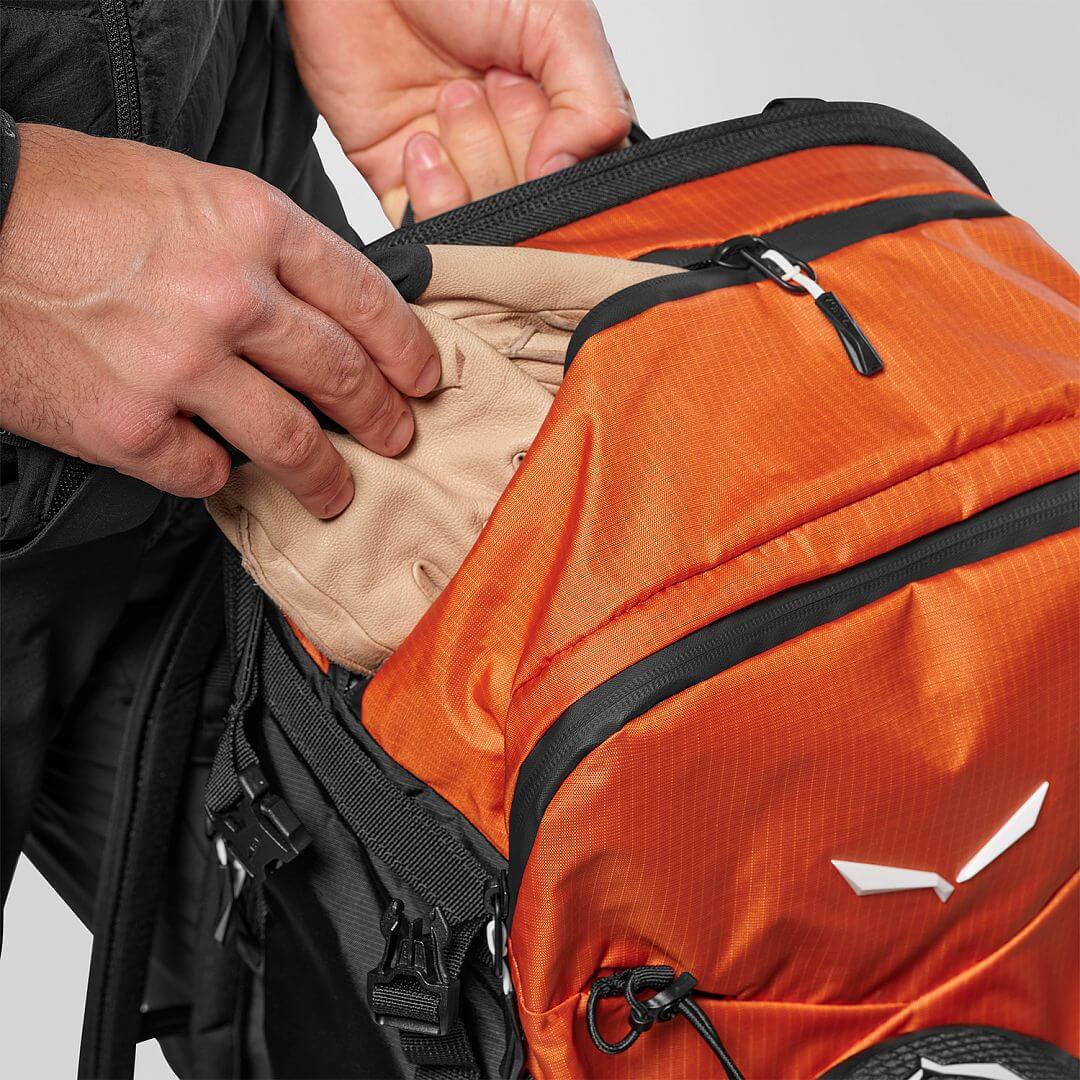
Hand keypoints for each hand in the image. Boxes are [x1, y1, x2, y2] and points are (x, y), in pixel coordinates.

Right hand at [0, 125, 440, 516]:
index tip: (424, 379)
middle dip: (383, 419)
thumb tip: (324, 309)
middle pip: (342, 376)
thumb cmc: (66, 199)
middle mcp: (229, 296)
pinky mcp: (129, 427)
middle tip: (397, 439)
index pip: (367, 298)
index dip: (408, 349)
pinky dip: (219, 475)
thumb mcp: (186, 189)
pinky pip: (206, 472)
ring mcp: (180, 367)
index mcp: (252, 225)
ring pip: (292, 443)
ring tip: (337, 492)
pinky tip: (219, 468)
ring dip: (325, 477)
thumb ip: (263, 247)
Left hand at [285, 0, 630, 221]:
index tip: (539, 108)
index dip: (563, 163)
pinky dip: (431, 199)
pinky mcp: (404, 185)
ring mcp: (460, 173)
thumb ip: (591, 104)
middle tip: (494, 84)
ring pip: (486, 229)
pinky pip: (429, 232)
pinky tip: (420, 142)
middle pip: (535, 215)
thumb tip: (569, 175)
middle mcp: (515, 152)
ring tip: (452, 97)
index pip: (584, 187)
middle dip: (512, 149)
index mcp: (564, 118)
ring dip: (470, 160)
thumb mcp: (557, 22)